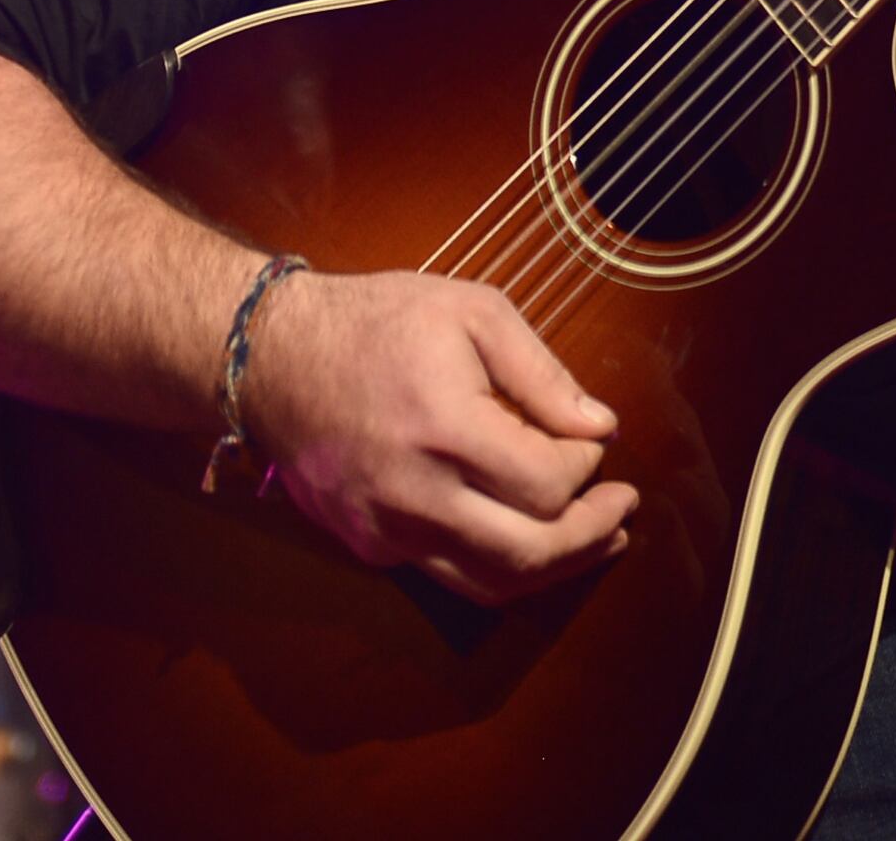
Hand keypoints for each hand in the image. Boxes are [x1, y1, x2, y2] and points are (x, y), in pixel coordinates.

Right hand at [238, 269, 637, 604]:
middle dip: (591, 537)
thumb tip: (600, 426)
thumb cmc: (377, 321)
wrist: (271, 356)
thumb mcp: (469, 311)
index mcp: (443, 425)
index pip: (545, 482)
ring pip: (489, 583)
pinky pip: (446, 572)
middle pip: (528, 552)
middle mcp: (413, 491)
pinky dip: (496, 564)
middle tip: (623, 512)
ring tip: (594, 542)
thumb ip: (541, 371)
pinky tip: (524, 536)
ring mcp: (386, 527)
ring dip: (554, 569)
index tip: (594, 442)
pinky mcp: (368, 544)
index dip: (587, 468)